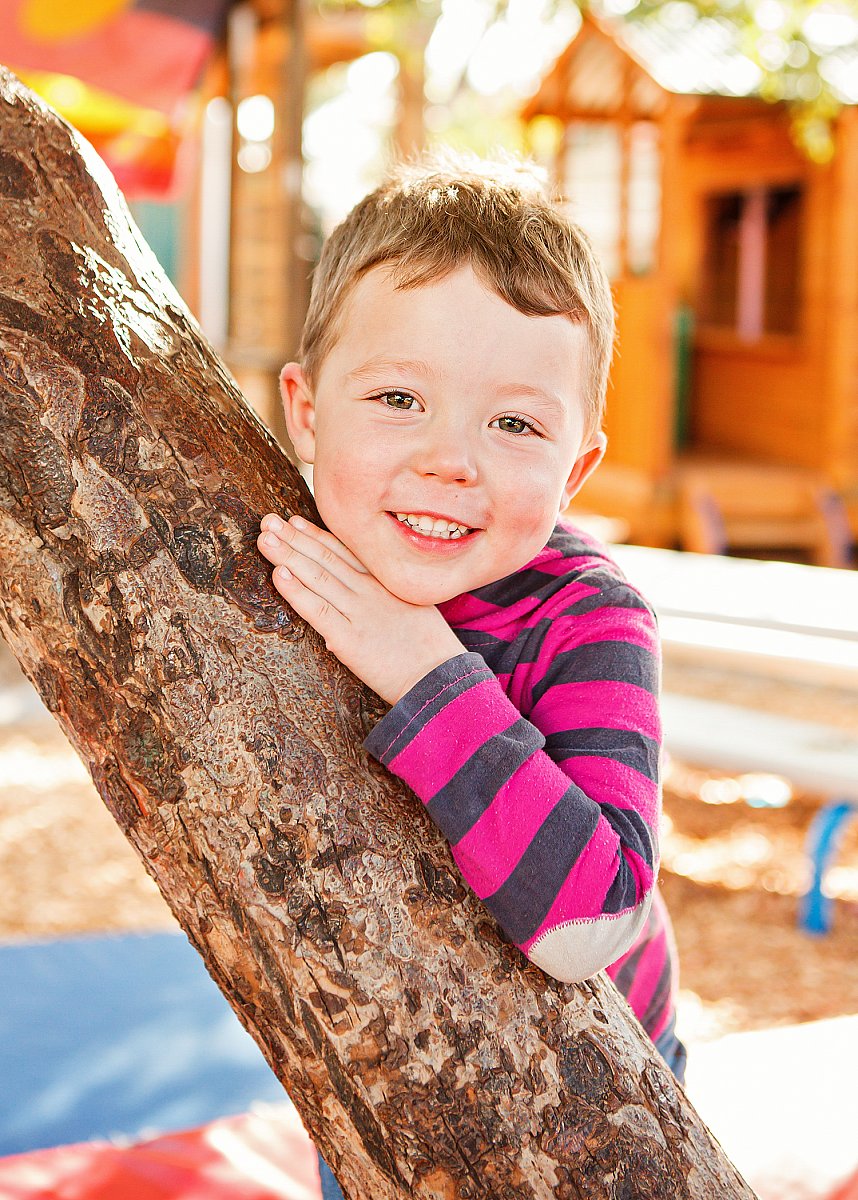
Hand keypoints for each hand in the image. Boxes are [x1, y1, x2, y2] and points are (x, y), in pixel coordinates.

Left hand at [257, 514, 465, 705]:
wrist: (440, 679)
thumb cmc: (430, 649)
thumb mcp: (415, 608)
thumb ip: (387, 598)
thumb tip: (360, 596)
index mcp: (386, 582)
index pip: (346, 551)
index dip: (317, 535)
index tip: (295, 520)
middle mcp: (371, 591)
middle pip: (327, 558)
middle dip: (295, 538)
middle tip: (269, 521)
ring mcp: (359, 612)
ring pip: (317, 577)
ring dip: (288, 555)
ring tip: (265, 537)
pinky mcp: (349, 639)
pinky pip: (316, 610)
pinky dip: (296, 591)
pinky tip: (278, 573)